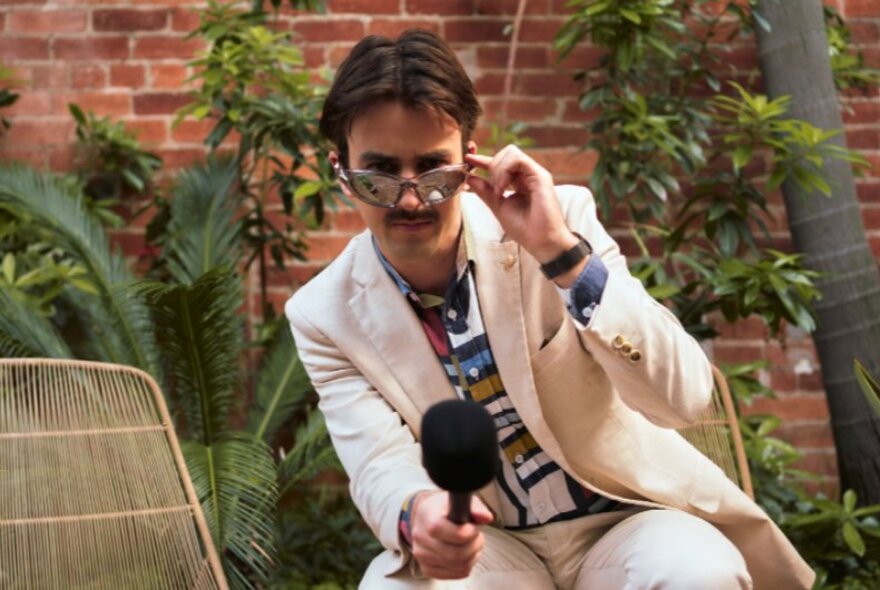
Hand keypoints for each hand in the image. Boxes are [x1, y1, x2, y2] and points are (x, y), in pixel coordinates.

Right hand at [410, 491, 493, 578]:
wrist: (429, 516)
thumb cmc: (446, 508)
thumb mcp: (461, 499)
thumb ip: (476, 508)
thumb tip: (486, 517)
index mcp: (426, 515)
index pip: (445, 532)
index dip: (467, 533)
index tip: (473, 528)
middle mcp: (420, 537)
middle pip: (456, 554)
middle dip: (474, 545)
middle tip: (477, 536)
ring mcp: (421, 555)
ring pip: (459, 566)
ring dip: (473, 556)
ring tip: (471, 543)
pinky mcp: (427, 568)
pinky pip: (457, 574)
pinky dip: (466, 565)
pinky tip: (465, 554)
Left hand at [465, 145, 578, 263]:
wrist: (540, 241)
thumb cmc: (524, 229)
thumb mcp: (498, 207)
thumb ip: (485, 192)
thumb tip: (470, 178)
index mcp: (519, 182)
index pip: (501, 164)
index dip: (483, 159)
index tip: (468, 158)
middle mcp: (528, 175)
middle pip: (506, 153)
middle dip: (491, 164)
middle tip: (492, 189)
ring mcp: (535, 174)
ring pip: (511, 153)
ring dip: (498, 170)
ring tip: (498, 191)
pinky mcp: (540, 176)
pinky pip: (518, 160)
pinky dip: (505, 171)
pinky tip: (503, 188)